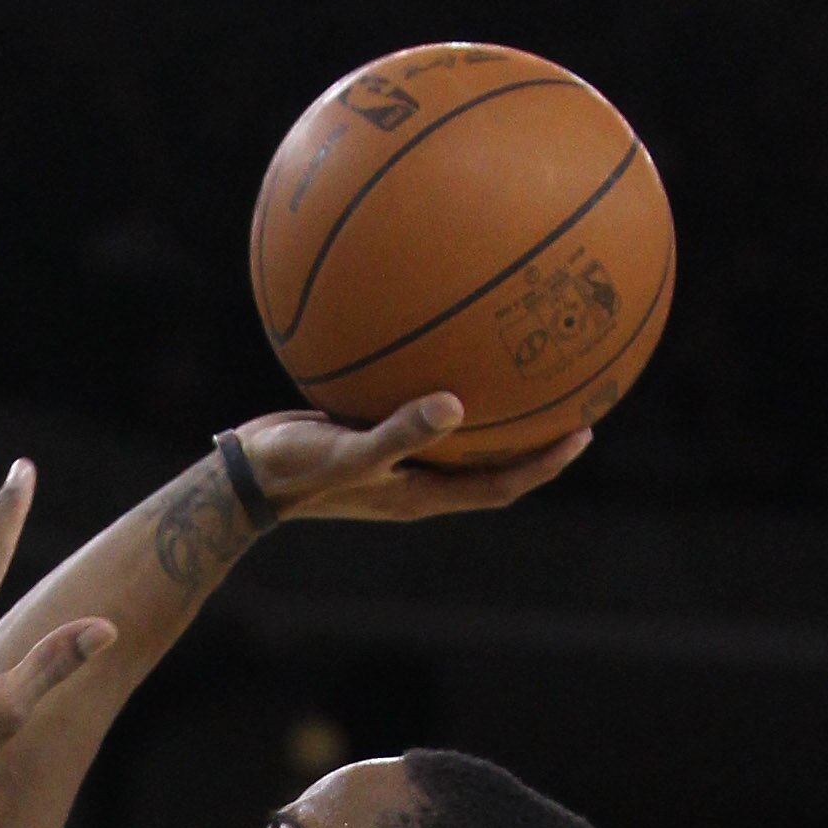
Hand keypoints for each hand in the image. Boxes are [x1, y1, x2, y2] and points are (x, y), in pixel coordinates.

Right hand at [238, 395, 590, 521]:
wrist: (245, 471)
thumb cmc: (293, 468)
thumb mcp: (346, 452)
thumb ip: (399, 433)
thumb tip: (456, 403)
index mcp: (422, 493)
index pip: (499, 486)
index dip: (543, 464)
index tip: (582, 431)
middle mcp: (416, 478)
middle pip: (490, 462)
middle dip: (533, 434)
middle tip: (574, 395)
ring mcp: (395, 458)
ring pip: (459, 436)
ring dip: (493, 409)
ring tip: (523, 365)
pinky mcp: (372, 431)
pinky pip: (421, 406)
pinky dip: (442, 379)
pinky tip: (445, 333)